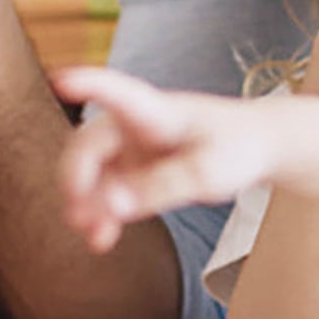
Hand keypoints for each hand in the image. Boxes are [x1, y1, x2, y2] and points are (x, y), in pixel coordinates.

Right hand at [56, 68, 273, 250]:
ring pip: (92, 174)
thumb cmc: (238, 147)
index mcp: (156, 111)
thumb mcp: (208, 174)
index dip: (88, 85)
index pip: (117, 92)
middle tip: (78, 212)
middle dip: (77, 179)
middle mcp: (134, 125)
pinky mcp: (134, 170)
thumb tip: (113, 206)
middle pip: (88, 144)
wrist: (257, 147)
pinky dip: (102, 214)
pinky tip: (102, 238)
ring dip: (86, 203)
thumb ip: (160, 188)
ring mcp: (131, 148)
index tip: (61, 81)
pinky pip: (107, 192)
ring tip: (92, 234)